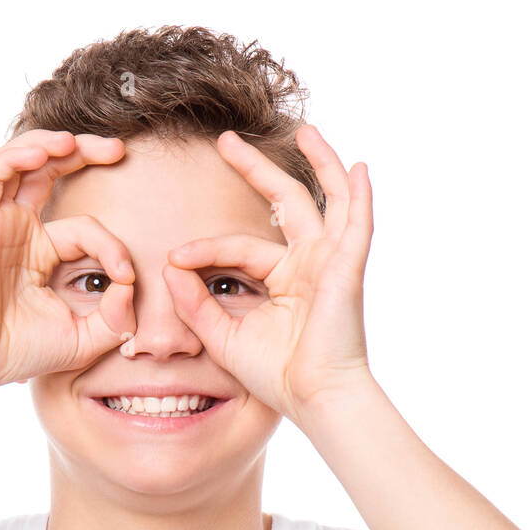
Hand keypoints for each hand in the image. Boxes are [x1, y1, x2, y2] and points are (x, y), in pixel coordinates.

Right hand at [0, 130, 135, 393]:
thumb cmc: (19, 352)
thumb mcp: (84, 338)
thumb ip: (116, 317)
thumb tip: (132, 283)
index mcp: (40, 255)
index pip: (85, 231)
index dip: (112, 246)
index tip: (128, 275)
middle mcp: (19, 231)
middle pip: (52, 173)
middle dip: (85, 154)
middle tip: (120, 150)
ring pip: (23, 162)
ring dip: (53, 144)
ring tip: (79, 141)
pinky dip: (20, 153)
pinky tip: (48, 151)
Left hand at [162, 125, 374, 424]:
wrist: (312, 397)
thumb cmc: (274, 374)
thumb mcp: (222, 336)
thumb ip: (195, 303)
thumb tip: (170, 265)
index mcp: (281, 279)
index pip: (237, 247)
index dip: (204, 249)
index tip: (173, 258)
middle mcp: (307, 263)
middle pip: (283, 203)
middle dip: (255, 170)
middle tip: (224, 141)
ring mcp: (330, 262)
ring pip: (326, 200)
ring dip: (318, 163)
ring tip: (303, 131)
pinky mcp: (347, 268)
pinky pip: (356, 224)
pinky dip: (360, 196)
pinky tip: (357, 168)